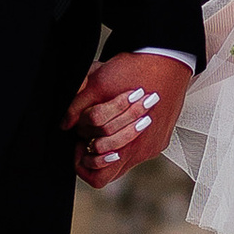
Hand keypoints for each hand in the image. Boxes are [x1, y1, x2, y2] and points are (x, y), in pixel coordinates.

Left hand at [67, 49, 190, 187]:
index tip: (80, 140)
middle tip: (87, 136)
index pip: (96, 174)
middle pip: (108, 172)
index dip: (82, 160)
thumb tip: (65, 125)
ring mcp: (153, 147)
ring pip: (123, 162)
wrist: (168, 59)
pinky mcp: (161, 141)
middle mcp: (142, 150)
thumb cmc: (134, 69)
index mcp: (126, 141)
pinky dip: (127, 141)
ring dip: (110, 148)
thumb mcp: (97, 83)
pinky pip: (138, 152)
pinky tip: (122, 122)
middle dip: (92, 155)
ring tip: (104, 128)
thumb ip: (77, 107)